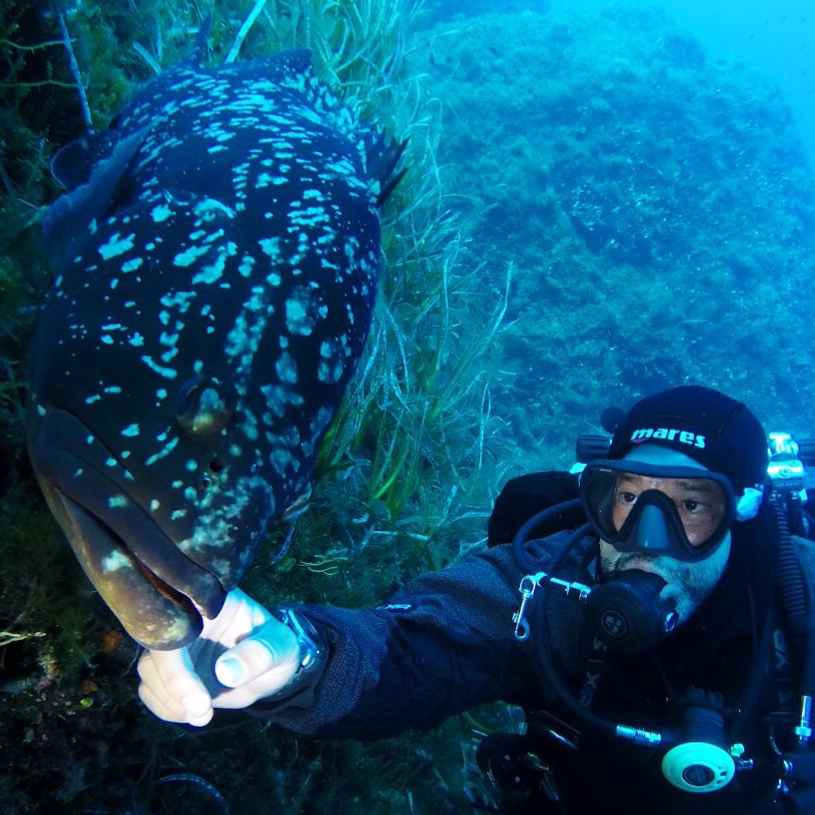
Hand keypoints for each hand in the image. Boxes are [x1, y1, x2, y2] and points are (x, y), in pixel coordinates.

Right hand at [137, 588, 300, 725]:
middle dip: (173, 687)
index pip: (181, 624)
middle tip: (203, 712)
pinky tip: (194, 713)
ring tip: (203, 713)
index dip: (179, 664)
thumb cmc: (278, 648)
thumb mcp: (282, 646)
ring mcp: (177, 649)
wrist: (271, 667)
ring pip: (149, 672)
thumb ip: (262, 653)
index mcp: (211, 605)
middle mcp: (186, 623)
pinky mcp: (170, 672)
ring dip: (169, 700)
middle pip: (156, 651)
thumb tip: (227, 672)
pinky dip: (165, 707)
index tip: (200, 698)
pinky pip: (149, 690)